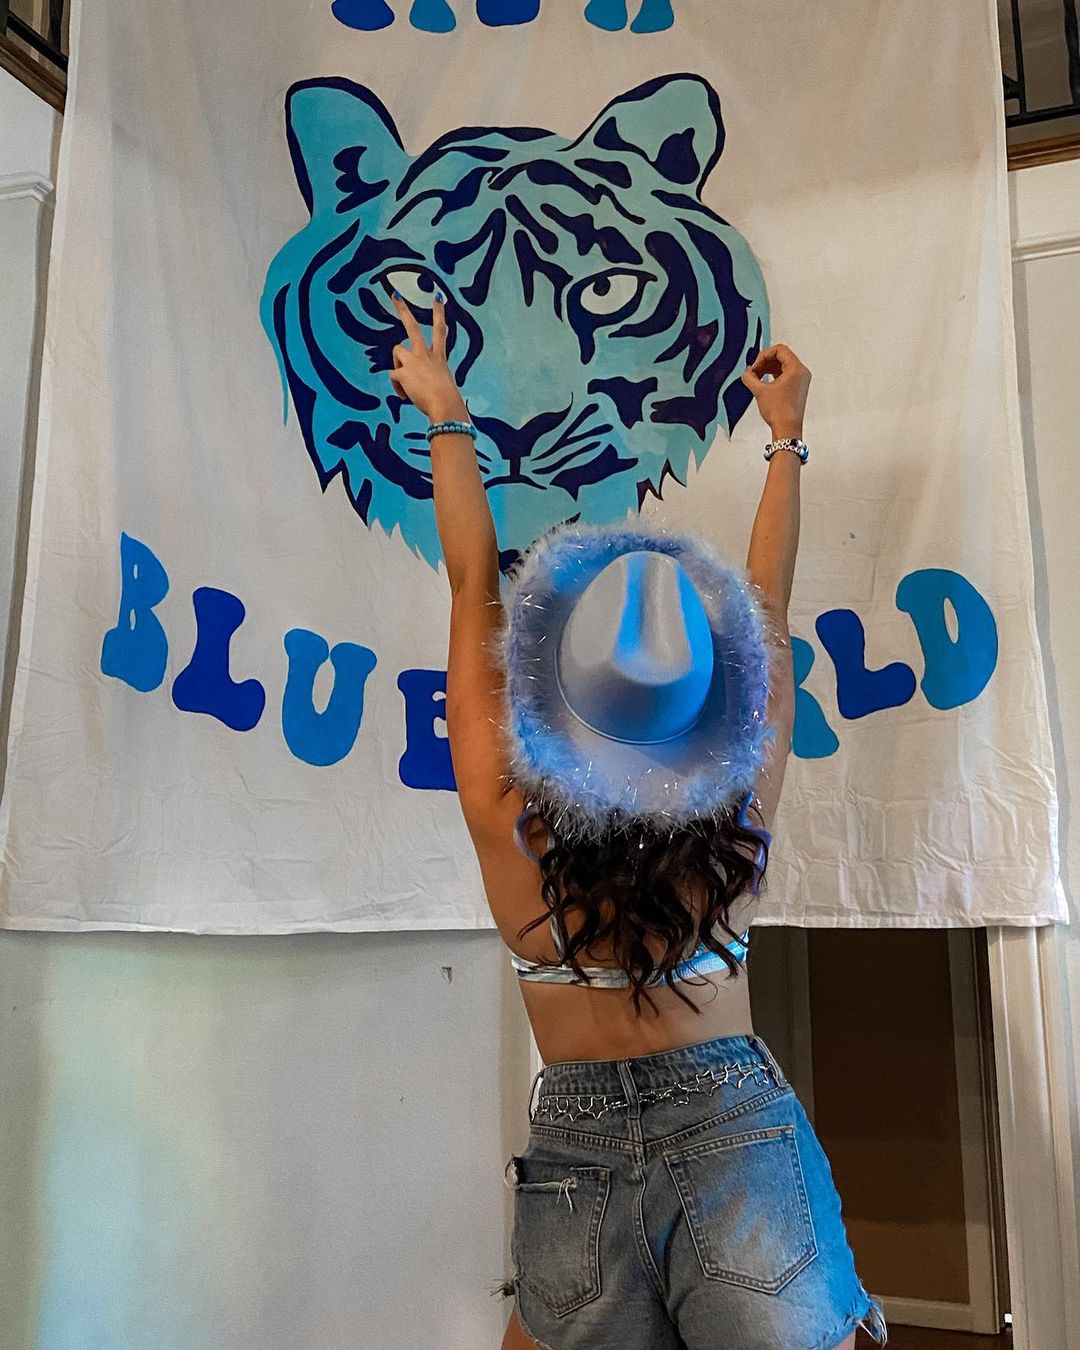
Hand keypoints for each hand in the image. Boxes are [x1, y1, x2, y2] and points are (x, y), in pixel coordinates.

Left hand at [390, 293, 466, 422]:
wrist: (445, 404)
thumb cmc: (447, 400)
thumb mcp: (443, 386)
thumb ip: (432, 380)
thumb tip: (421, 387)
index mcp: (438, 357)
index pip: (440, 331)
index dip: (439, 312)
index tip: (437, 297)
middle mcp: (426, 355)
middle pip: (413, 326)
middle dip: (403, 309)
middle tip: (396, 295)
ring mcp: (414, 361)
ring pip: (397, 349)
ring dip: (398, 362)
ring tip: (405, 377)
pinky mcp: (403, 372)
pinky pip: (394, 376)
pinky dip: (398, 387)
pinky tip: (405, 396)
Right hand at [741, 343, 810, 438]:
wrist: (787, 429)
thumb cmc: (780, 412)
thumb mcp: (760, 391)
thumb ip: (750, 377)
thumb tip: (746, 373)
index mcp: (796, 368)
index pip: (779, 349)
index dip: (763, 355)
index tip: (755, 366)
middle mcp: (801, 372)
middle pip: (781, 356)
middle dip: (765, 362)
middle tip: (754, 371)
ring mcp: (801, 380)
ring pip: (783, 365)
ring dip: (768, 368)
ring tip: (756, 377)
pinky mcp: (798, 387)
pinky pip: (785, 374)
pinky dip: (774, 375)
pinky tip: (763, 383)